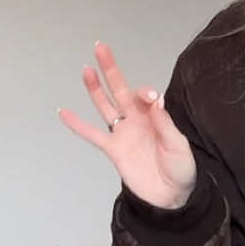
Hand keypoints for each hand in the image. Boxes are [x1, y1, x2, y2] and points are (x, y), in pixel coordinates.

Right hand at [57, 41, 197, 209]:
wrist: (171, 197)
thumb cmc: (180, 169)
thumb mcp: (178, 145)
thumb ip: (165, 123)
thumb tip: (155, 100)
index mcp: (154, 117)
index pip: (144, 96)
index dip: (145, 92)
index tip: (151, 98)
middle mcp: (136, 121)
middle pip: (119, 90)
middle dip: (111, 69)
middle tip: (101, 48)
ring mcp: (123, 134)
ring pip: (105, 106)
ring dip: (95, 89)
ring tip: (86, 70)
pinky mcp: (113, 150)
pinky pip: (91, 135)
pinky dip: (77, 125)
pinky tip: (63, 112)